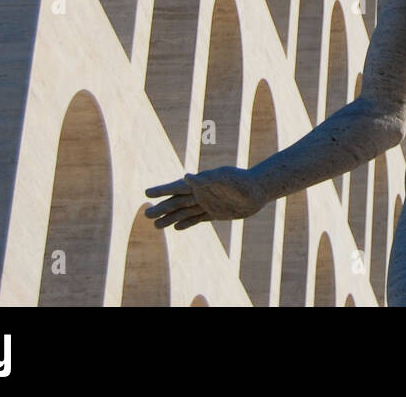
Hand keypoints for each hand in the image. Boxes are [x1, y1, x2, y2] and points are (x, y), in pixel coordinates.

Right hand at [144, 166, 266, 229]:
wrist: (259, 190)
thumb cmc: (243, 182)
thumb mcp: (225, 178)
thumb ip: (207, 179)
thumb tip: (186, 176)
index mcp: (201, 184)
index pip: (177, 187)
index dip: (162, 190)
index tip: (147, 194)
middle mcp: (202, 194)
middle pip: (177, 202)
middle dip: (162, 208)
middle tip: (146, 215)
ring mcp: (208, 204)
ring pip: (184, 212)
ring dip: (170, 218)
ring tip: (156, 226)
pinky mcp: (216, 213)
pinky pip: (197, 219)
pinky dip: (186, 223)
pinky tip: (176, 228)